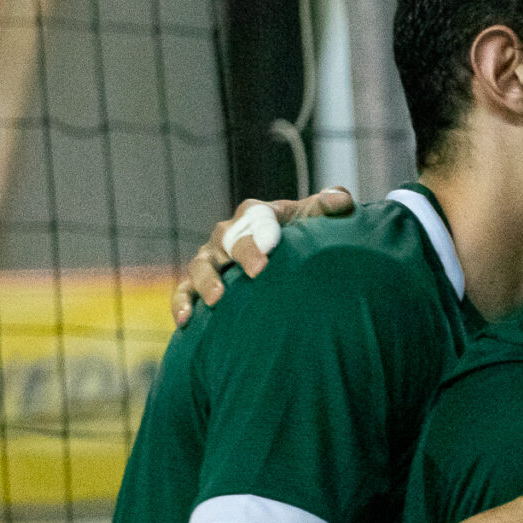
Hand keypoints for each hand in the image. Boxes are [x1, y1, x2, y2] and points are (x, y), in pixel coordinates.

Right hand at [172, 188, 354, 324]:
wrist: (290, 257)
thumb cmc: (304, 234)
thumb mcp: (319, 218)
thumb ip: (332, 204)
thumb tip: (341, 201)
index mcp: (257, 214)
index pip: (258, 216)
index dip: (264, 230)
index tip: (273, 247)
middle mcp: (229, 233)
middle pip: (229, 240)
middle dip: (242, 254)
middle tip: (258, 272)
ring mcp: (212, 257)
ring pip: (201, 265)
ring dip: (206, 282)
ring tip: (217, 300)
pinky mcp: (199, 281)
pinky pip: (183, 290)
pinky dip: (181, 303)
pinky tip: (185, 321)